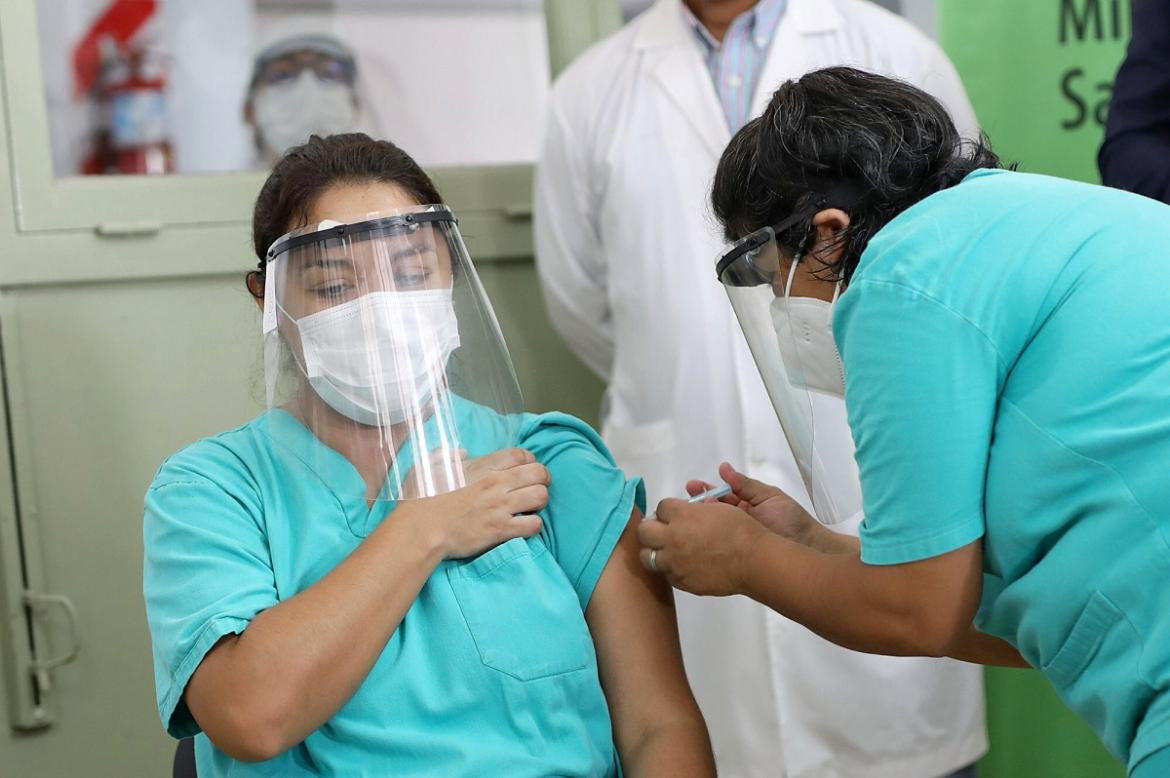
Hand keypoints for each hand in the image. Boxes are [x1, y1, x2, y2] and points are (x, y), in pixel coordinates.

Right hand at [403, 448, 550, 559]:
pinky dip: (534, 525)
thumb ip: (446, 456)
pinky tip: (524, 526)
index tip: (526, 470)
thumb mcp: (429, 467)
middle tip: (537, 488)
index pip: (521, 455)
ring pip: (541, 496)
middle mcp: (496, 483)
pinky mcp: (501, 529)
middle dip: (543, 480)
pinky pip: (534, 524)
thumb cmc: (420, 499)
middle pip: (538, 473)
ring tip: (532, 507)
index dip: (530, 461)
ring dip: (540, 502)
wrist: (420, 530)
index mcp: (482, 466)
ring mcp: (500, 506)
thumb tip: (461, 452)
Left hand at [636, 498, 765, 596]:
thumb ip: (696, 508)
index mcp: (681, 516)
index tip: (673, 514)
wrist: (753, 561)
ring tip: (666, 550)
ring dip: (654, 551)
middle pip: (644, 530)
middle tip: (661, 530)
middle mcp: (672, 538)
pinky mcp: (681, 581)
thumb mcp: (718, 508)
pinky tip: (682, 565)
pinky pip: (666, 574)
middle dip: (651, 528)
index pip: (660, 507)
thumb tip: (685, 510)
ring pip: (647, 556)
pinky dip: (670, 569)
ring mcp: (674, 562)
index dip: (668, 510)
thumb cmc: (740, 530)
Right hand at [687, 463, 841, 552]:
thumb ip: (745, 484)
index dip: (705, 491)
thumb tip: (724, 468)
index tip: (692, 486)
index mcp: (744, 506)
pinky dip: (706, 539)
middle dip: (697, 504)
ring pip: (711, 528)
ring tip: (689, 514)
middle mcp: (737, 521)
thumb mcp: (769, 496)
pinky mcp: (734, 554)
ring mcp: (734, 538)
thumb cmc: (792, 521)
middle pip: (711, 511)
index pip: (719, 496)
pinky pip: (717, 545)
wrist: (807, 547)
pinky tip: (697, 534)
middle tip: (685, 498)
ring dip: (700, 520)